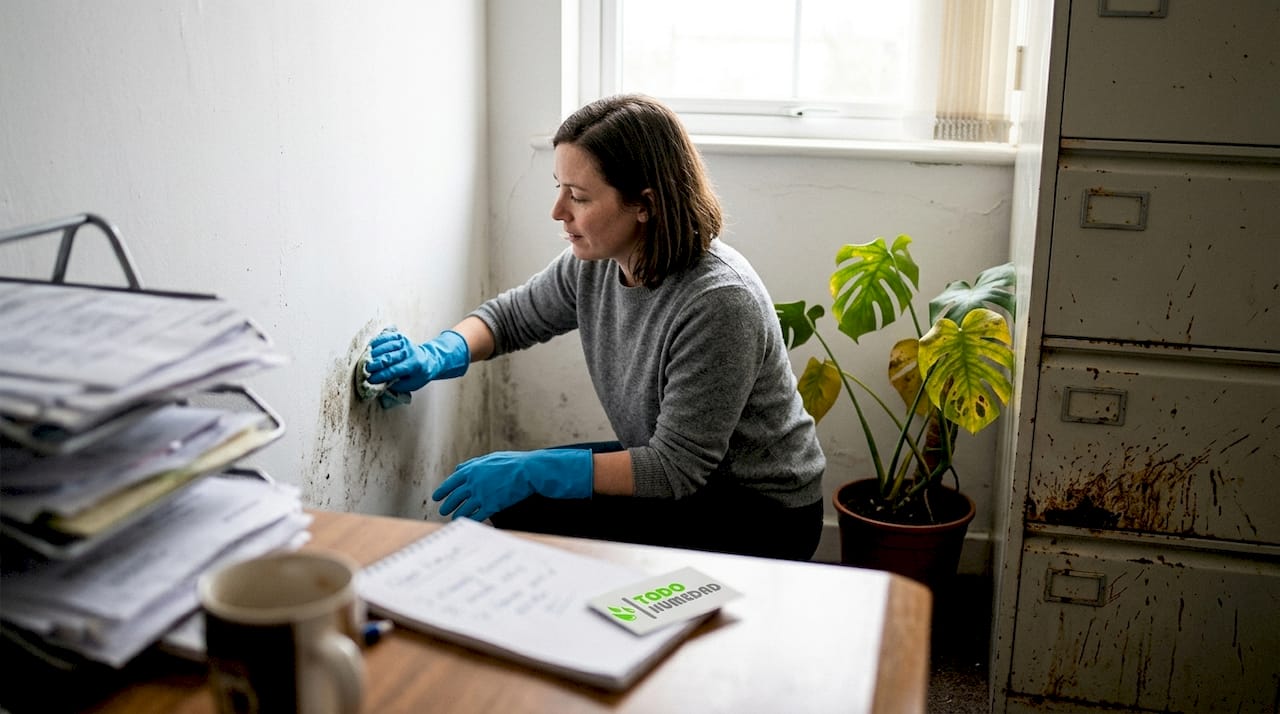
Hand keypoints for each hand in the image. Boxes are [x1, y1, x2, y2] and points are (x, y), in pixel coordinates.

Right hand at [365, 329, 468, 392]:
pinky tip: (370, 347)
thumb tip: (380, 383)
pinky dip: (377, 341)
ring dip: (374, 352)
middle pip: (389, 357)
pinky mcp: (400, 337)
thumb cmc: (418, 375)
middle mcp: (409, 352)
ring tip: (365, 359)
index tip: (370, 380)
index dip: (381, 375)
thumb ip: (396, 384)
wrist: (428, 360)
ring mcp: (405, 342)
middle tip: (365, 369)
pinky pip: (387, 337)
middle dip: (376, 363)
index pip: (394, 370)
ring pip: (387, 345)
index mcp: (413, 365)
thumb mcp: (411, 384)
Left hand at [432, 449, 592, 520]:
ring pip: (462, 508)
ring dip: (456, 515)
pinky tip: (467, 524)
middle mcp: (473, 482)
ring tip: (453, 518)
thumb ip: (472, 464)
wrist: (527, 471)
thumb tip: (458, 469)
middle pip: (454, 497)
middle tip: (443, 510)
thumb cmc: (511, 463)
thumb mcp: (489, 458)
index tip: (436, 497)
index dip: (442, 491)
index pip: (450, 482)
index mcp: (471, 470)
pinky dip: (470, 521)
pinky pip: (476, 516)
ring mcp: (481, 495)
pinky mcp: (491, 505)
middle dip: (447, 505)